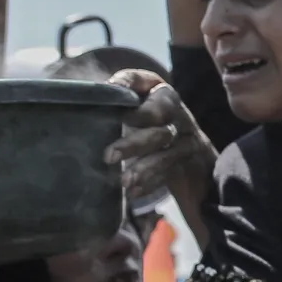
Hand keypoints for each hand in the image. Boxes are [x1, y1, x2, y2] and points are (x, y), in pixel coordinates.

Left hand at [104, 70, 215, 203]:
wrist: (184, 140)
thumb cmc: (146, 112)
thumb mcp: (137, 95)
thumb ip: (122, 89)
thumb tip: (96, 90)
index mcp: (164, 95)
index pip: (155, 95)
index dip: (140, 107)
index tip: (121, 117)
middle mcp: (178, 117)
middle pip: (160, 130)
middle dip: (135, 144)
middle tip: (109, 156)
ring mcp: (185, 142)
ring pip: (166, 155)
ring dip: (144, 168)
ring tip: (124, 181)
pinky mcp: (184, 163)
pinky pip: (169, 175)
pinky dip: (151, 184)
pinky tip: (133, 192)